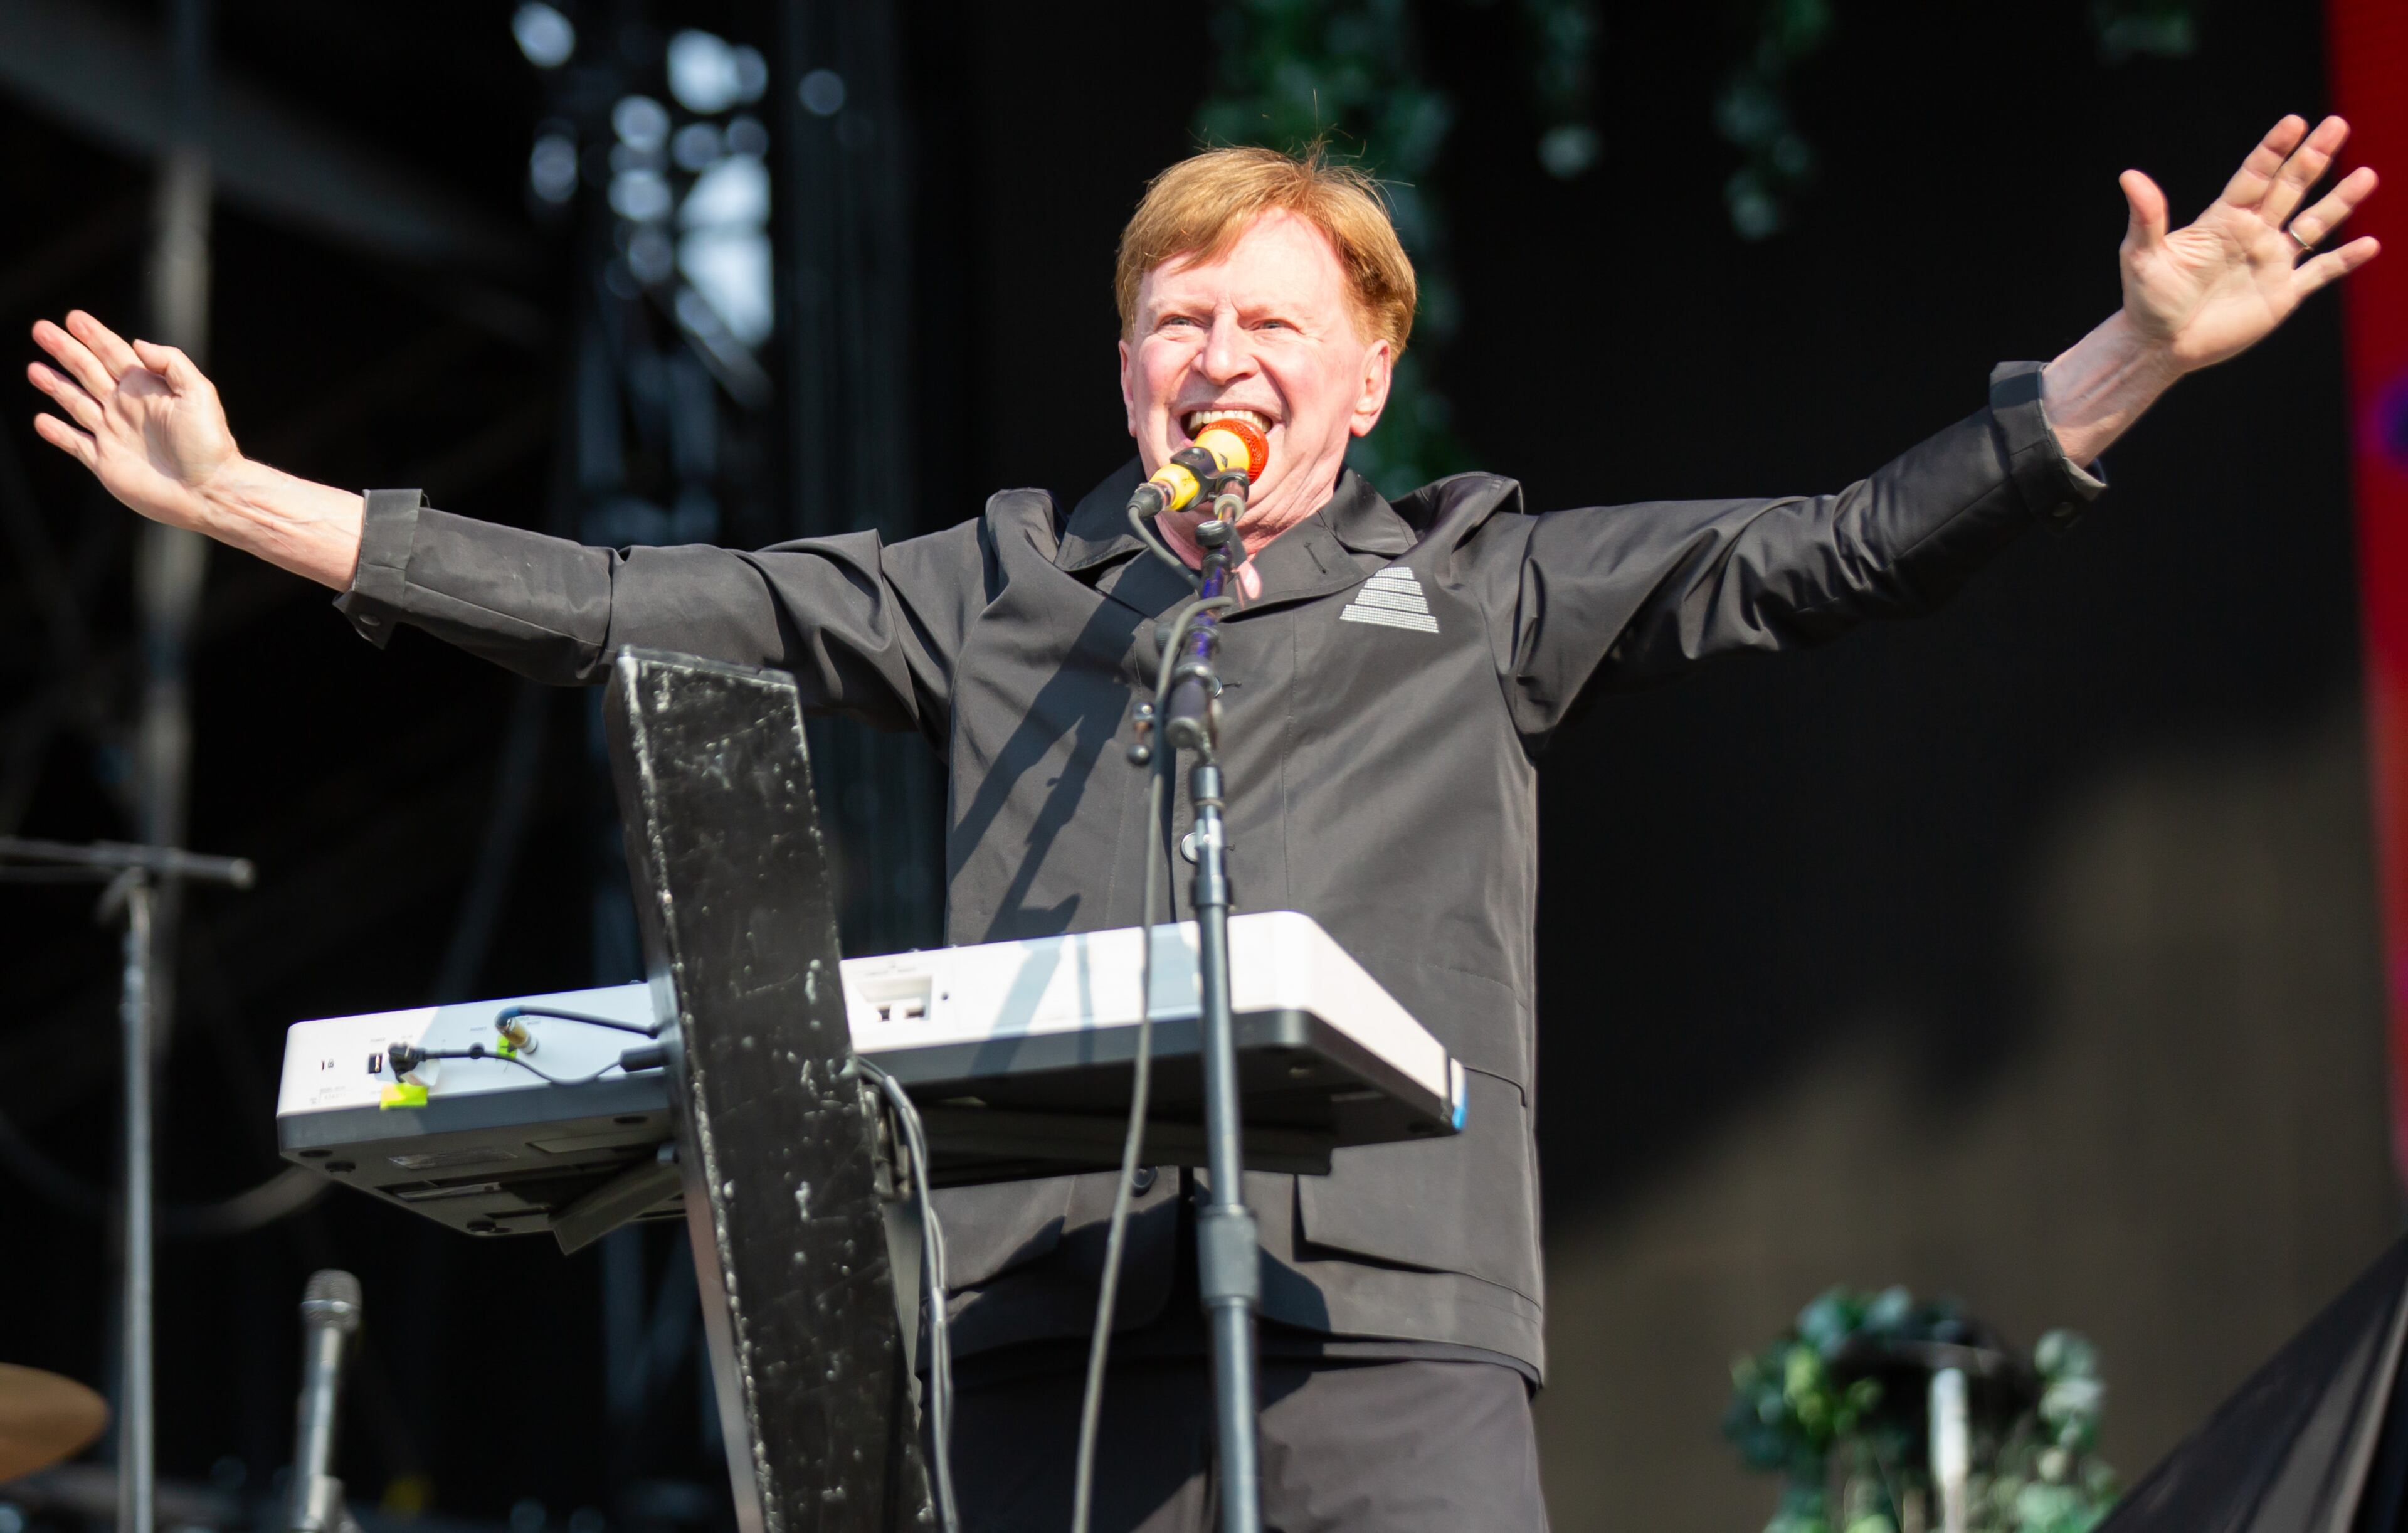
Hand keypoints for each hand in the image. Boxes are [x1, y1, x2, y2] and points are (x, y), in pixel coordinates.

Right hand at [25, 310, 365, 587]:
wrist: (209, 492)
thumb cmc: (209, 444)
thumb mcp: (199, 394)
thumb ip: (170, 363)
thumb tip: (137, 344)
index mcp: (147, 390)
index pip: (114, 355)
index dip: (94, 335)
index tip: (73, 317)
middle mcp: (127, 409)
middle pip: (88, 372)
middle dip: (65, 350)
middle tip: (41, 328)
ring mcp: (114, 435)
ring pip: (76, 403)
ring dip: (55, 385)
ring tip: (34, 368)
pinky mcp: (105, 463)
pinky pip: (74, 443)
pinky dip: (57, 433)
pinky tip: (41, 419)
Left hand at [2119, 114, 2379, 372]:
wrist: (2159, 345)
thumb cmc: (2147, 299)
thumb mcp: (2142, 256)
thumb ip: (2146, 217)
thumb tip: (2129, 176)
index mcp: (2223, 220)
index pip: (2254, 176)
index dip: (2274, 149)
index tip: (2294, 122)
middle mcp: (2253, 234)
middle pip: (2289, 188)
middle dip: (2313, 158)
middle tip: (2338, 124)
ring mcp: (2271, 261)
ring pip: (2313, 224)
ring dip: (2340, 201)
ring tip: (2368, 174)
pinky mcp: (2283, 293)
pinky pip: (2321, 272)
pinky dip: (2345, 260)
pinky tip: (2370, 244)